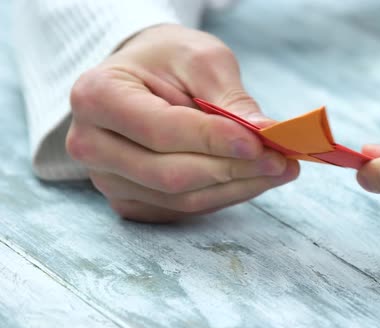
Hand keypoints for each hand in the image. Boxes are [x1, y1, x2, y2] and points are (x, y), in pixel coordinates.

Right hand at [66, 24, 298, 221]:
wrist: (144, 78)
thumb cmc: (168, 61)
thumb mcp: (200, 59)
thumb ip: (228, 96)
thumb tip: (264, 133)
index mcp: (97, 97)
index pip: (160, 130)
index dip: (213, 141)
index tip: (260, 142)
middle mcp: (92, 145)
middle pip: (170, 174)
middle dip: (233, 169)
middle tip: (282, 160)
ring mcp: (107, 180)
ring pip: (181, 199)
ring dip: (237, 188)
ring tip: (279, 169)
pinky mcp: (130, 200)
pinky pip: (183, 209)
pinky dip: (224, 196)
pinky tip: (252, 179)